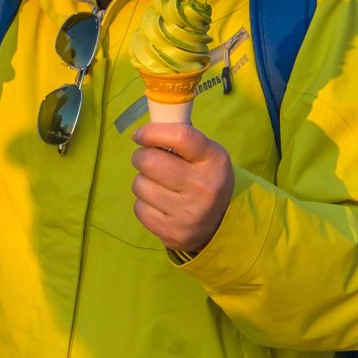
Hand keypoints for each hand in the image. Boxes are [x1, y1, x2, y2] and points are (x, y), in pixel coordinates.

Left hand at [133, 121, 234, 256]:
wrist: (219, 224)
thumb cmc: (205, 179)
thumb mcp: (207, 155)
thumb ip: (182, 139)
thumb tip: (150, 125)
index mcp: (213, 160)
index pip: (180, 137)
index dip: (153, 132)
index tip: (140, 135)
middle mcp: (202, 187)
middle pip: (150, 162)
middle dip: (141, 157)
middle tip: (147, 160)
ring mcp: (186, 212)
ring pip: (140, 185)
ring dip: (143, 181)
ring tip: (158, 185)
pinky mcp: (171, 232)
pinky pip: (139, 208)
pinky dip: (144, 203)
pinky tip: (159, 204)